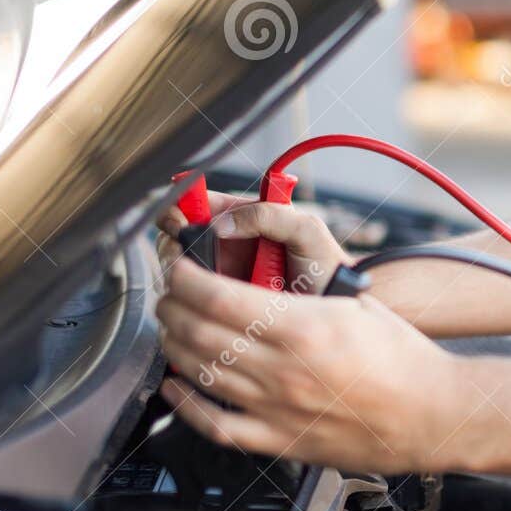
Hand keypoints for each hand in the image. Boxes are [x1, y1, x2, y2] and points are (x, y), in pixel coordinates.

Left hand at [154, 256, 469, 473]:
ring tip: (172, 327)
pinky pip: (215, 425)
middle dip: (172, 307)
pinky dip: (184, 404)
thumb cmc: (403, 359)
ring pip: (200, 372)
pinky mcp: (280, 440)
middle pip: (199, 332)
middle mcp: (283, 368)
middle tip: (170, 294)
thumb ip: (301, 295)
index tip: (179, 269)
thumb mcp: (355, 304)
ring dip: (174, 344)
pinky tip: (175, 386)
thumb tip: (258, 278)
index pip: (218, 296)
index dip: (186, 279)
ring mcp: (277, 408)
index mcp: (304, 326)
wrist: (432, 413)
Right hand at [156, 190, 350, 291]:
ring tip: (205, 282)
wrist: (337, 306)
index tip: (177, 223)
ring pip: (178, 270)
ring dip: (181, 274)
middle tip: (185, 258)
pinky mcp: (220, 300)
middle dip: (174, 245)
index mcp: (242, 217)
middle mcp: (225, 243)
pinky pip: (191, 297)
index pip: (195, 204)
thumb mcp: (306, 230)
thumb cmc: (326, 264)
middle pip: (176, 237)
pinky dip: (189, 298)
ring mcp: (220, 274)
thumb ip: (270, 215)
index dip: (178, 210)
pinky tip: (205, 302)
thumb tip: (222, 222)